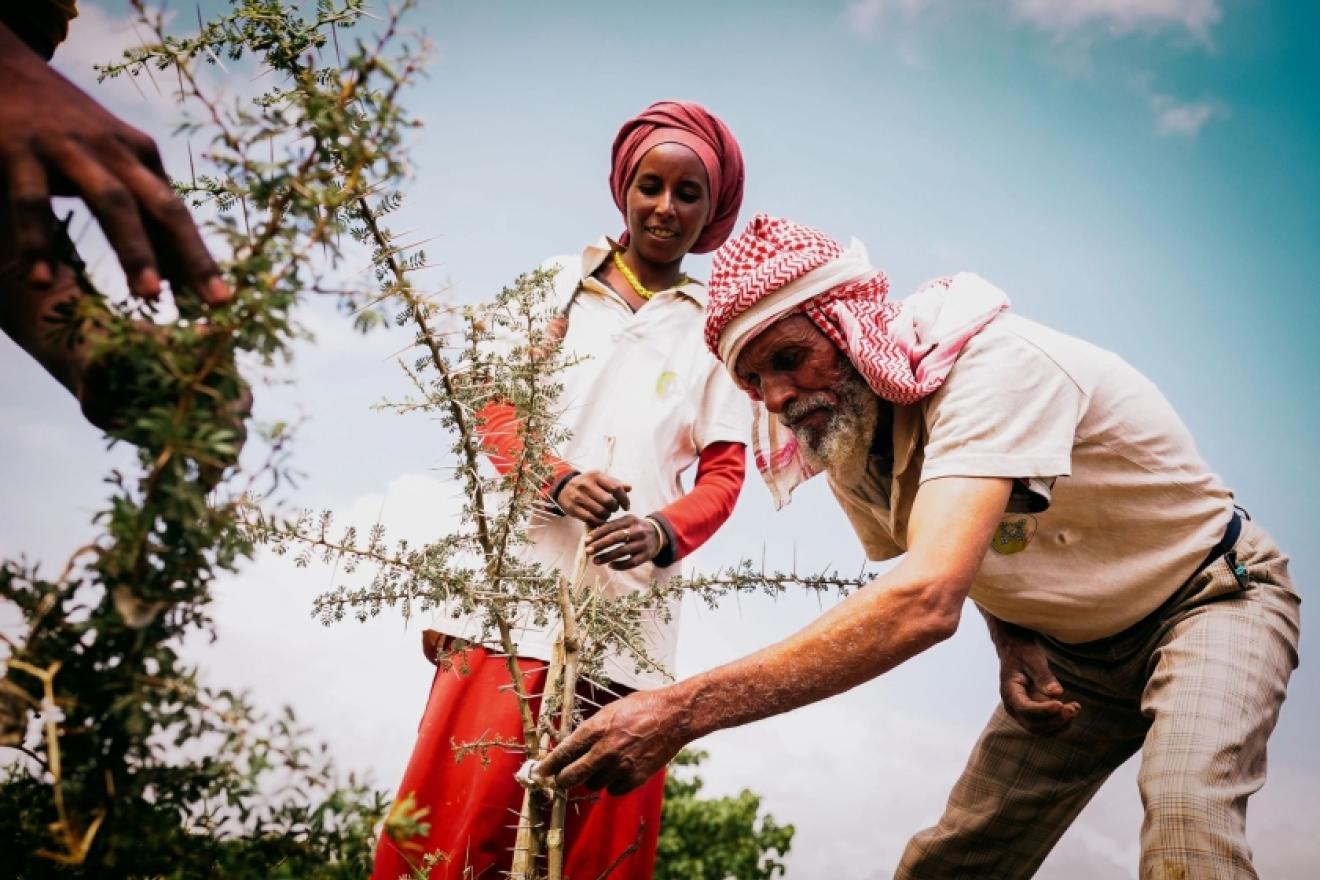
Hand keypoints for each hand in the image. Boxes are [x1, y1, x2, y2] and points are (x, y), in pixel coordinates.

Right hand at [0, 23, 227, 303]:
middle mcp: (115, 150)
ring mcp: (69, 148)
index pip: (176, 214)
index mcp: (140, 156)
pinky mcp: (18, 149)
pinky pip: (32, 203)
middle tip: (214, 301)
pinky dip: (38, 242)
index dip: (198, 258)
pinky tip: (41, 281)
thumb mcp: (107, 160)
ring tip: (152, 295)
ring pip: (111, 202)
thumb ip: (138, 207)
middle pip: (163, 207)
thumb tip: (176, 273)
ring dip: (134, 249)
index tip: (220, 301)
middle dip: (191, 254)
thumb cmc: (61, 129)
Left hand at [536, 686, 689, 795]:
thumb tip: (572, 746)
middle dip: (562, 780)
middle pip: (571, 776)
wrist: (674, 716)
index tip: (540, 772)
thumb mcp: (610, 710)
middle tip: (561, 779)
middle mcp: (605, 749)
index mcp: (596, 728)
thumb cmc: (642, 707)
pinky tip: (619, 771)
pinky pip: (613, 790)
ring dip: (593, 778)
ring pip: (593, 784)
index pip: (563, 752)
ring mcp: (620, 766)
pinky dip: (613, 784)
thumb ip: (591, 729)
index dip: (548, 765)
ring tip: (604, 764)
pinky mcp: (635, 778)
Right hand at [556, 471, 629, 526]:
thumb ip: (615, 483)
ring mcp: (578, 497)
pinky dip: (598, 521)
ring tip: (606, 513)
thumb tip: (629, 488)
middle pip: (609, 501)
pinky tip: (600, 519)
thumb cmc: (587, 484)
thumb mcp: (600, 479)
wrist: (563, 487)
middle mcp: (586, 485)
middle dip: (614, 508)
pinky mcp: (573, 508)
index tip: (626, 506)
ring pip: (600, 511)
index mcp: (596, 476)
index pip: (615, 487)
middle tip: (613, 509)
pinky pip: (591, 519)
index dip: (624, 499)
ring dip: (607, 515)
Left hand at [585, 515, 662, 569]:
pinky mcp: (646, 555)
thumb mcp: (626, 521)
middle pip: (616, 538)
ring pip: (622, 551)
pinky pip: (631, 562)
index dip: (598, 533)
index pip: (611, 526)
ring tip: (595, 561)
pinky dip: (620, 565)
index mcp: (630, 520)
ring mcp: (642, 543)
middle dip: (600, 545)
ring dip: (607, 557)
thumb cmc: (634, 528)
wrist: (658, 534)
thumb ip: (611, 526)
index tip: (586, 540)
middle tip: (588, 551)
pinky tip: (610, 566)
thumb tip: (591, 534)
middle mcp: (637, 530)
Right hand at [995, 626, 1079, 735]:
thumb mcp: (1033, 660)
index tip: (1060, 703)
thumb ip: (1043, 677)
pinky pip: (1045, 726)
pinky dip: (1059, 723)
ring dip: (1059, 724)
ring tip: (1075, 708)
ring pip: (1040, 730)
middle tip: (1072, 708)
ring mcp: (1021, 712)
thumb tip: (1057, 693)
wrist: (1015, 652)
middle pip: (1033, 725)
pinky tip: (1071, 710)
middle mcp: (1013, 707)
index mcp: (1009, 693)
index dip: (1043, 710)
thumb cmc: (1023, 653)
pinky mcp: (1032, 714)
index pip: (1024, 709)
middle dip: (1054, 720)